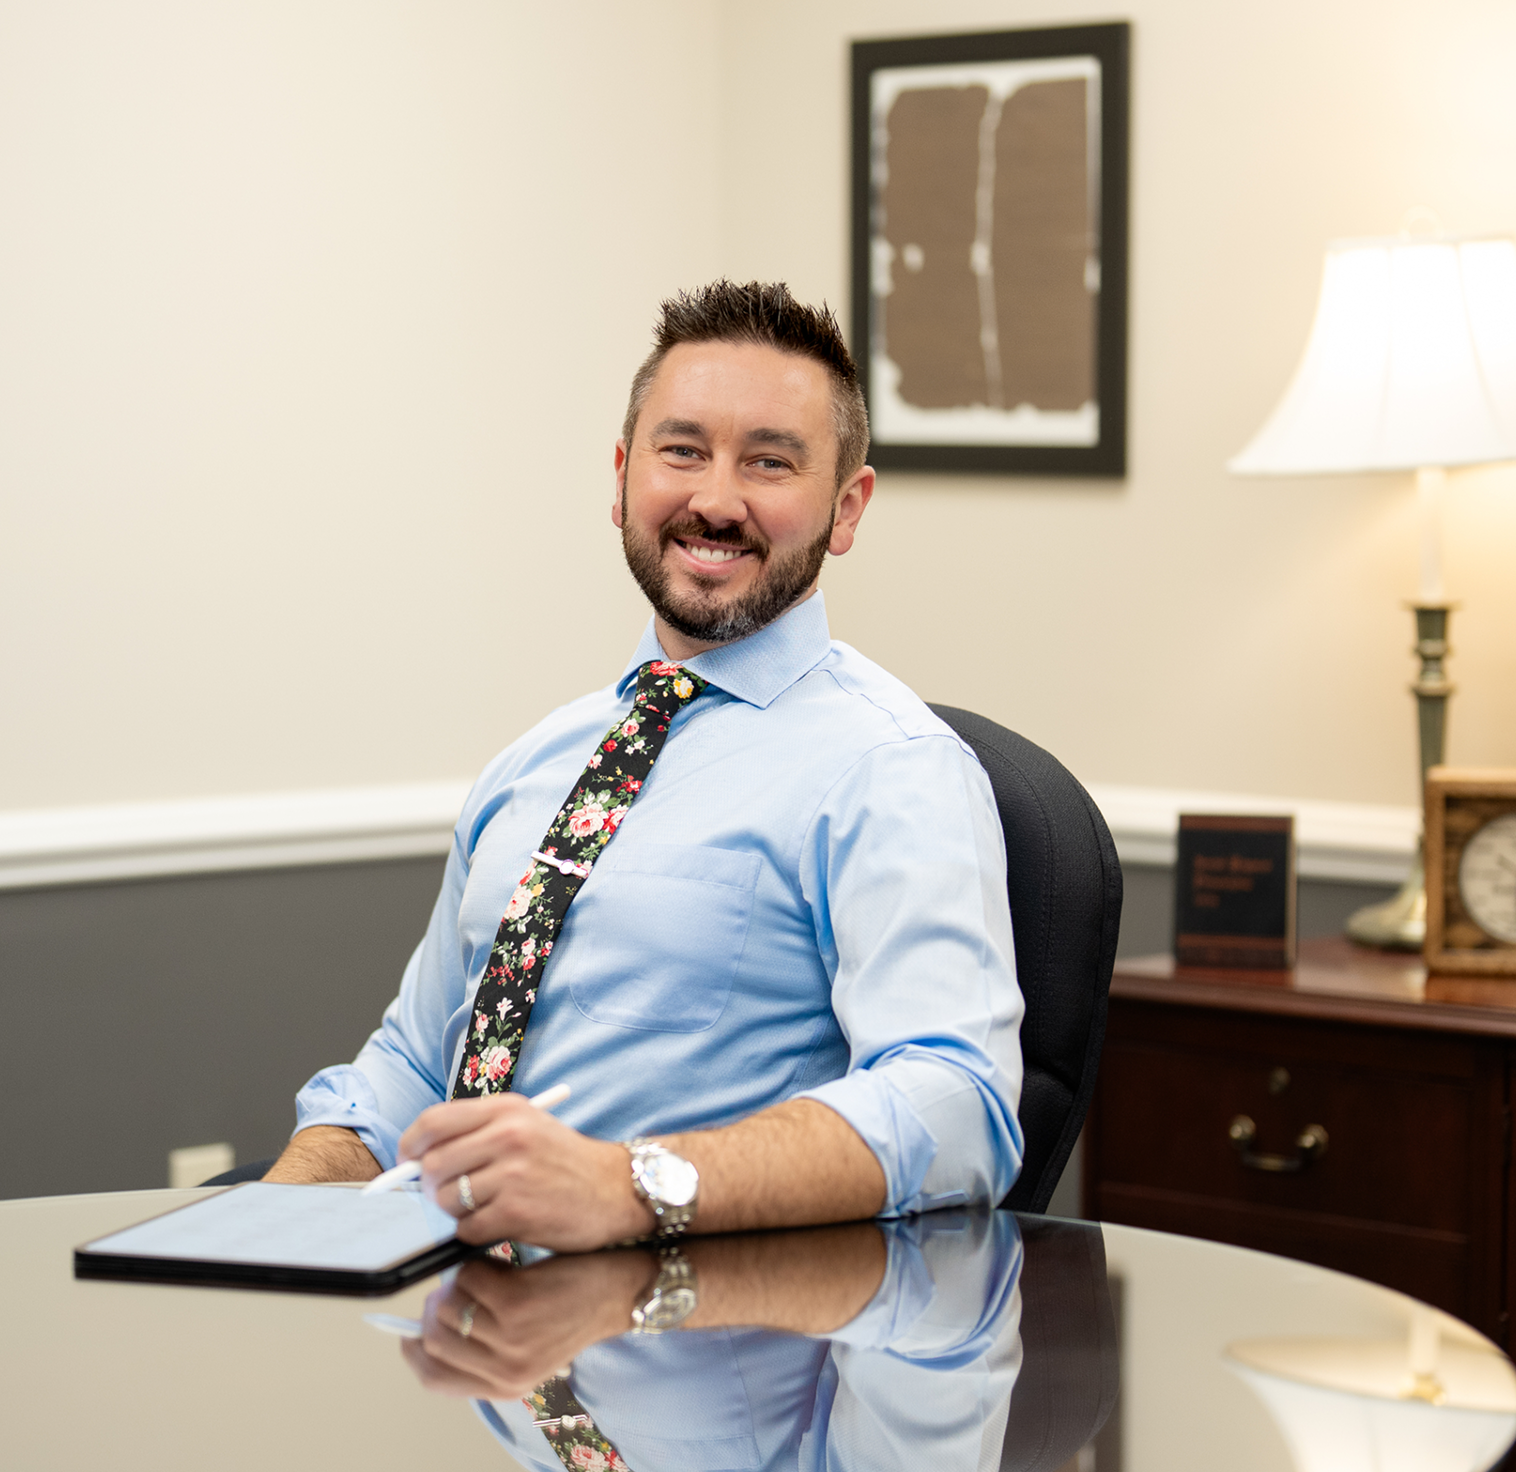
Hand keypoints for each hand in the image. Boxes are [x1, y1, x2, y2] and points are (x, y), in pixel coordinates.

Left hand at [398, 1094, 652, 1250]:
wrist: (616, 1189)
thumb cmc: (566, 1162)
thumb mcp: (527, 1127)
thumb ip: (476, 1134)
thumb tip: (417, 1160)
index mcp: (506, 1109)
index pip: (433, 1121)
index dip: (411, 1144)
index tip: (409, 1160)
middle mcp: (508, 1135)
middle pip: (433, 1164)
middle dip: (431, 1186)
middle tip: (448, 1193)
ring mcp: (512, 1173)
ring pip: (446, 1200)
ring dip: (456, 1212)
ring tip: (484, 1207)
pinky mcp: (516, 1211)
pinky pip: (467, 1228)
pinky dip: (476, 1232)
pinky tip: (500, 1223)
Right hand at [401, 1253, 653, 1399]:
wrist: (618, 1290)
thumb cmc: (573, 1309)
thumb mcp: (529, 1348)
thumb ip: (484, 1348)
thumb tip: (426, 1326)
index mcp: (503, 1386)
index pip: (434, 1377)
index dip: (416, 1349)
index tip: (412, 1328)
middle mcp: (503, 1370)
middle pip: (433, 1336)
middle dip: (436, 1304)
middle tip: (456, 1285)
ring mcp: (509, 1339)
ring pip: (447, 1302)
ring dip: (461, 1280)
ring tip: (490, 1274)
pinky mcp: (516, 1304)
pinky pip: (469, 1277)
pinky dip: (480, 1262)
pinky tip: (505, 1262)